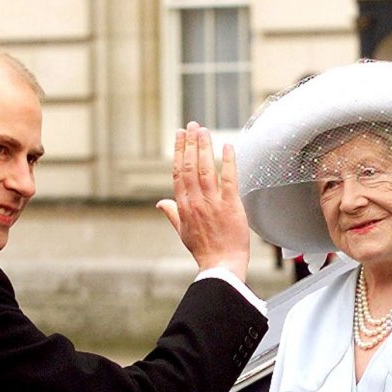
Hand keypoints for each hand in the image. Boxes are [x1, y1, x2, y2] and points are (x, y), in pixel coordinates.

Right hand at [157, 122, 250, 280]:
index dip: (178, 152)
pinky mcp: (230, 206)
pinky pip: (228, 179)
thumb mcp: (183, 232)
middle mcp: (195, 201)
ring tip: (204, 130)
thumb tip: (160, 203)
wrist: (221, 265)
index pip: (178, 172)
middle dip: (190, 143)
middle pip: (190, 166)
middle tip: (192, 125)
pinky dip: (227, 161)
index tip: (179, 135)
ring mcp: (212, 203)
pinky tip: (227, 146)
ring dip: (204, 147)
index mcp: (183, 206)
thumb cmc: (204, 250)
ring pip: (205, 169)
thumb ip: (172, 214)